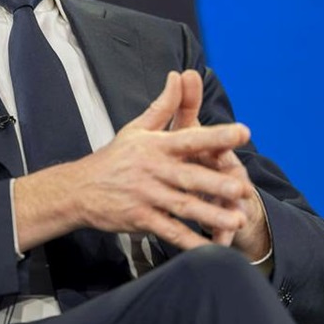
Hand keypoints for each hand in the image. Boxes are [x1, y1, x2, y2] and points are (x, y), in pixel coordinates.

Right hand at [63, 72, 254, 250]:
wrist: (79, 189)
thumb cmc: (115, 157)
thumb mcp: (137, 128)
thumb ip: (164, 105)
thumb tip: (179, 75)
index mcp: (155, 146)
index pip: (190, 138)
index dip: (217, 136)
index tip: (243, 133)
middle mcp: (153, 170)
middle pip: (189, 177)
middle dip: (217, 183)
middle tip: (244, 189)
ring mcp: (146, 196)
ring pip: (183, 207)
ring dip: (211, 215)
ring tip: (237, 221)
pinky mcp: (141, 219)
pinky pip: (169, 231)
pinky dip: (189, 241)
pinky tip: (209, 248)